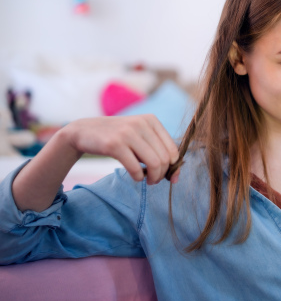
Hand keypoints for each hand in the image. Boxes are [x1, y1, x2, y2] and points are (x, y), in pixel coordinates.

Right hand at [64, 115, 179, 183]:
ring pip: (154, 163)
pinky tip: (135, 177)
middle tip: (154, 180)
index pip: (173, 149)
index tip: (169, 177)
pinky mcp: (114, 144)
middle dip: (162, 174)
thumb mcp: (140, 137)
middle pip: (164, 158)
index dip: (173, 167)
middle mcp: (141, 124)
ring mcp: (128, 133)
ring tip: (148, 180)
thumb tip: (175, 176)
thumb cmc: (118, 138)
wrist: (84, 131)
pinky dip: (138, 177)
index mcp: (151, 120)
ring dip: (153, 178)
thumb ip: (158, 151)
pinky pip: (136, 168)